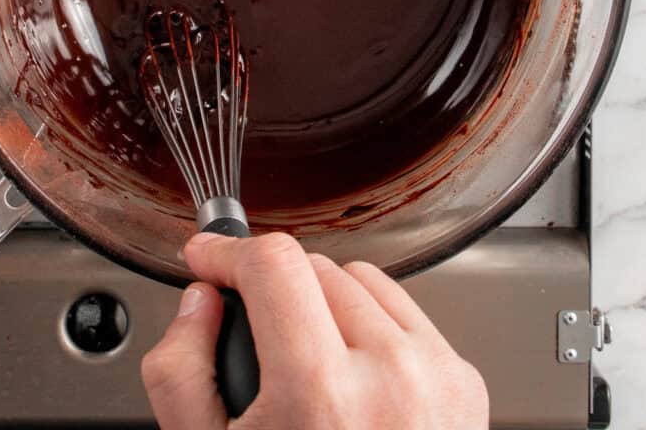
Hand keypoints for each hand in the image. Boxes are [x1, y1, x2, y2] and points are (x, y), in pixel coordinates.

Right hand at [141, 231, 487, 428]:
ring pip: (360, 279)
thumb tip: (200, 300)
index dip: (229, 251)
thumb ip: (181, 371)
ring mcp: (436, 375)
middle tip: (256, 335)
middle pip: (313, 266)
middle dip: (274, 289)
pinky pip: (403, 311)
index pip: (273, 263)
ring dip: (322, 302)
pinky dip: (370, 325)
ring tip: (307, 361)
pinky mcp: (464, 381)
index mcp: (321, 394)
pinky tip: (351, 373)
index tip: (211, 256)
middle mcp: (390, 375)